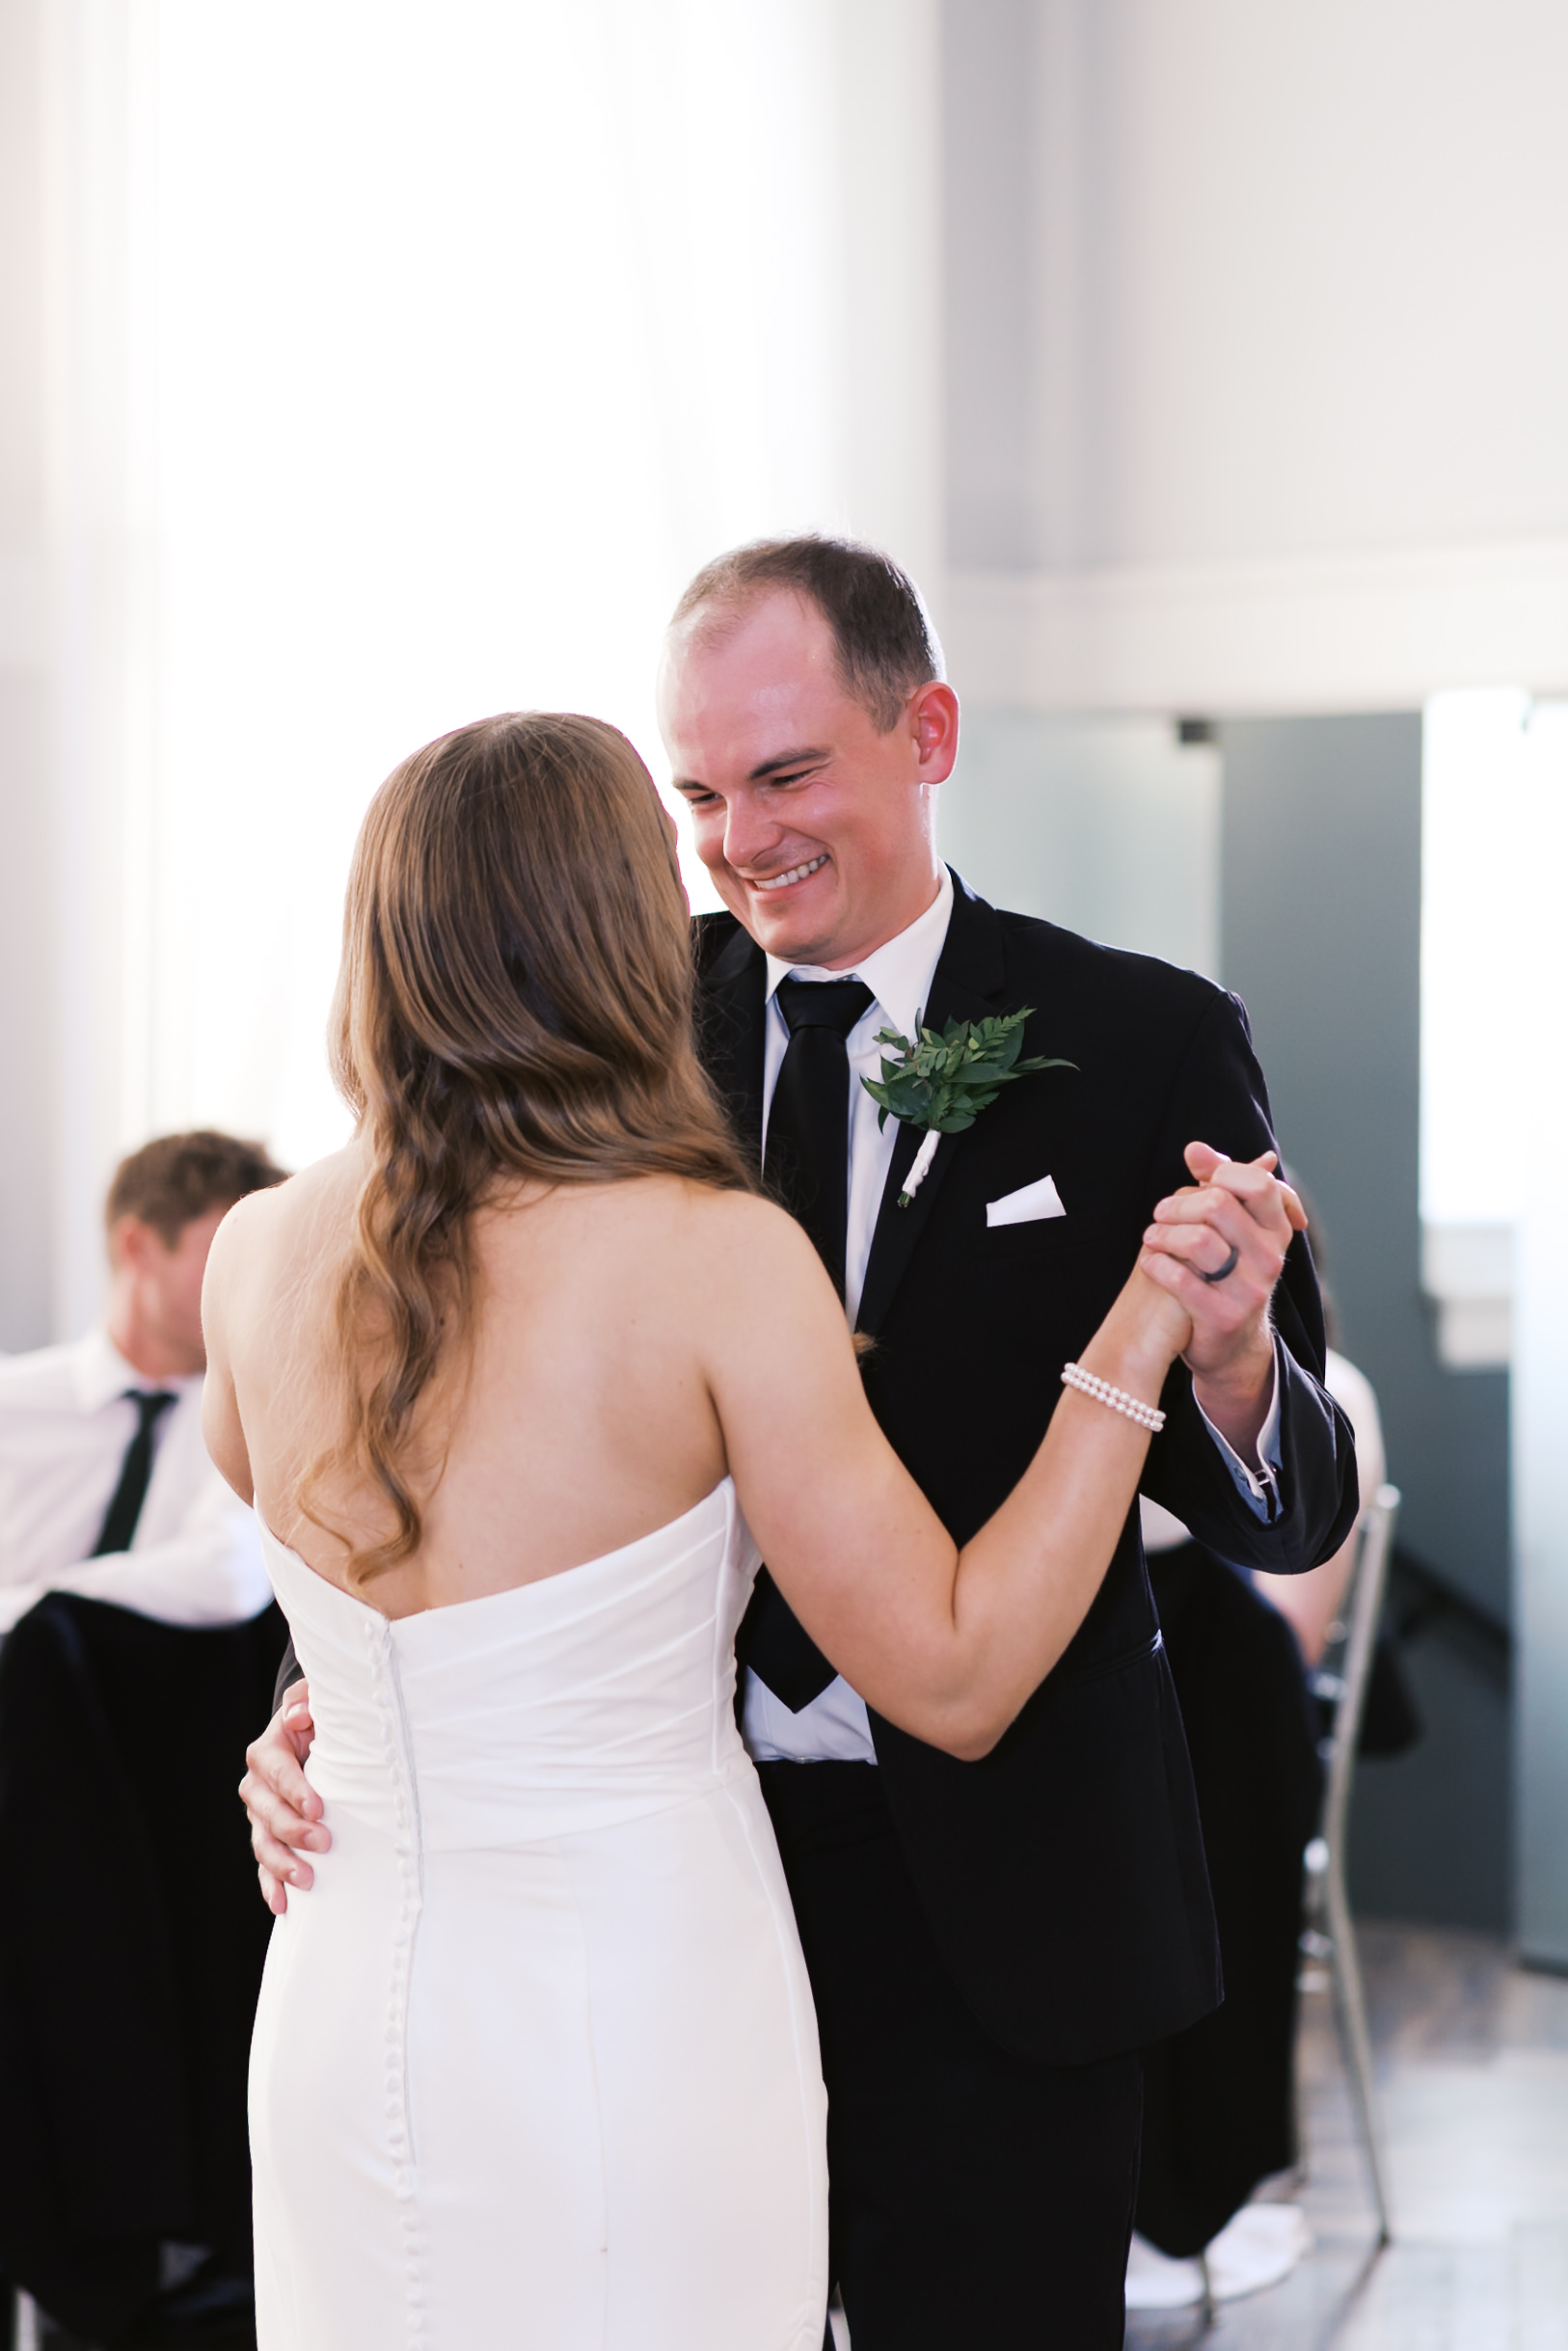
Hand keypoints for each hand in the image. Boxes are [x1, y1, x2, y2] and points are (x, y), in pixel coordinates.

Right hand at [239, 1681, 328, 1915]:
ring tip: (305, 1880)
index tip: (318, 1808)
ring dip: (281, 1863)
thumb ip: (306, 1701)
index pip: (277, 1771)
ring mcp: (260, 1815)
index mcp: (267, 1750)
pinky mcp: (268, 1836)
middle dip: (293, 1830)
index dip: (295, 1790)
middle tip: (324, 1843)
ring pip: (262, 1842)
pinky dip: (270, 1884)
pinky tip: (281, 1904)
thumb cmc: (319, 1720)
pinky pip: (264, 1864)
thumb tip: (298, 1717)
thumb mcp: (315, 1701)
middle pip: (267, 1812)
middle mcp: (257, 1785)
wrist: (313, 1739)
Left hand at [1139, 1143, 1305, 1451]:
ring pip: (1198, 1240)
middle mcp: (1271, 1258)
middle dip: (1178, 1204)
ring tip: (1151, 1237)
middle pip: (1219, 1204)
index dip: (1221, 1174)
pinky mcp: (1223, 1317)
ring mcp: (1250, 1290)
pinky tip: (1150, 1263)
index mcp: (1276, 1230)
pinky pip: (1181, 1279)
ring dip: (1162, 1234)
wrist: (1232, 1344)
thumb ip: (1219, 1186)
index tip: (1197, 1184)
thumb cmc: (1228, 1273)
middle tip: (1160, 1214)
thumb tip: (1195, 1148)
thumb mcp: (1234, 1230)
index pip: (1258, 1183)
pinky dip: (1157, 1265)